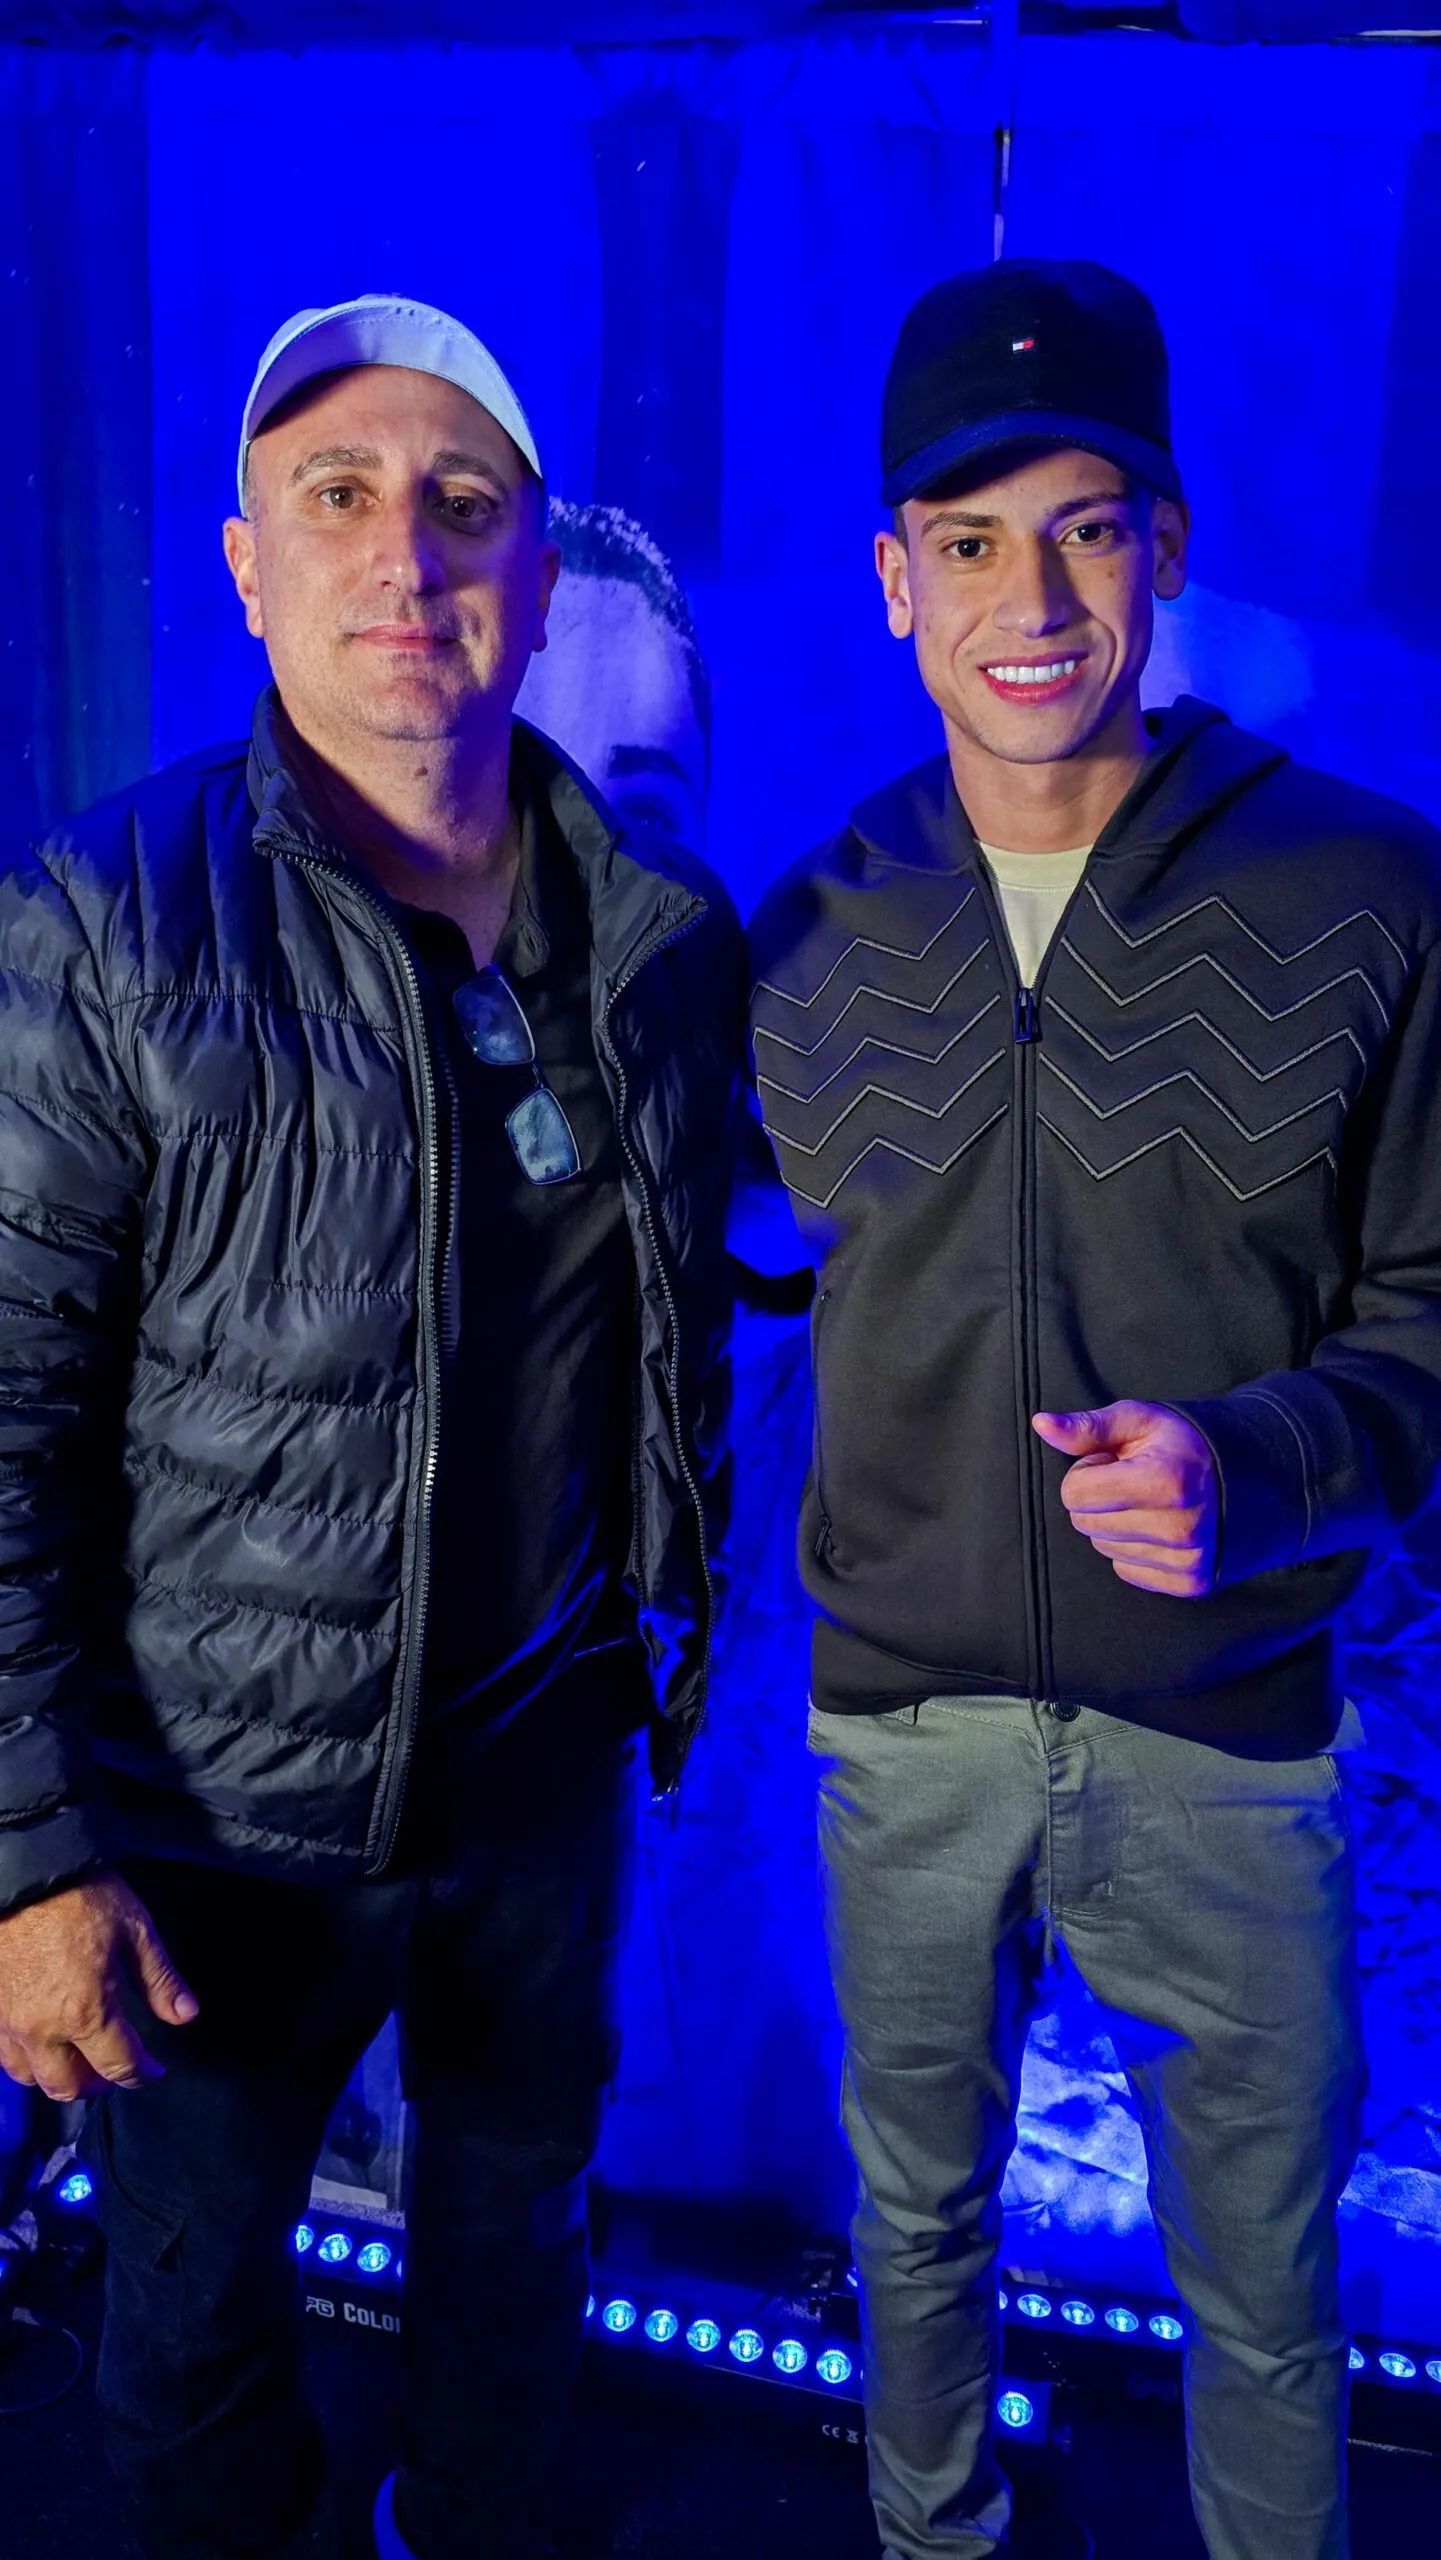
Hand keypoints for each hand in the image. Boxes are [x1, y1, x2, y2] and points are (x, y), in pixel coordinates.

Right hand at [0, 1870, 198, 2100]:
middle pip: (68, 2086)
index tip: (154, 2068)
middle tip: (115, 2067)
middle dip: (98, 2085)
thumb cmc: (79, 1895)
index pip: (119, 2065)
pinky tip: (40, 2040)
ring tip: (77, 2057)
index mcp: (85, 2013)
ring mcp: (7, 2023)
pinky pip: (2, 2054)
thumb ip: (159, 1979)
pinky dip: (25, 2058)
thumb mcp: (134, 1929)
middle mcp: (42, 2031)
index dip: (143, 2073)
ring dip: (57, 2076)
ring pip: (30, 2077)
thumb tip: (185, 2015)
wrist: (21, 1872)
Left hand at [1031, 1400, 1219, 1597]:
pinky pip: (1125, 1571)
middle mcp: (1179, 1526)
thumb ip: (1087, 1427)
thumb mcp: (1138, 1421)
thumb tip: (1041, 1424)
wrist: (1247, 1476)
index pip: (1075, 1493)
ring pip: (1103, 1548)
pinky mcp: (1191, 1581)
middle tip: (1133, 1482)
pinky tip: (1159, 1527)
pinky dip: (1133, 1549)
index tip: (1115, 1462)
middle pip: (1084, 1524)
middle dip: (1098, 1499)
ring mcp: (1187, 1558)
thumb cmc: (1182, 1443)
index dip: (1088, 1471)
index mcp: (1166, 1481)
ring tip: (1150, 1503)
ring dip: (1115, 1524)